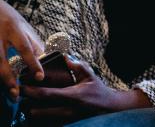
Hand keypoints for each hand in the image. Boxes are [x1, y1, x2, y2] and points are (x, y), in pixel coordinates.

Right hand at [0, 0, 43, 97]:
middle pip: (1, 59)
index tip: (40, 77)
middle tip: (16, 92)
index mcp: (14, 29)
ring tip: (8, 91)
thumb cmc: (8, 18)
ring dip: (1, 78)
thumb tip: (46, 57)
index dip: (33, 63)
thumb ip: (33, 42)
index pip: (25, 48)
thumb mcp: (23, 26)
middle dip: (9, 77)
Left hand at [20, 56, 150, 123]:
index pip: (48, 94)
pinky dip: (41, 121)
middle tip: (22, 99)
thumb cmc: (98, 90)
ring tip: (28, 106)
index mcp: (74, 96)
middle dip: (27, 106)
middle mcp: (70, 110)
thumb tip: (63, 57)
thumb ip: (76, 66)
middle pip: (39, 112)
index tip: (22, 87)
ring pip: (41, 121)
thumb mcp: (89, 75)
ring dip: (33, 114)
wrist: (111, 108)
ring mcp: (68, 120)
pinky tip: (39, 114)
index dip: (32, 91)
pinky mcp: (68, 125)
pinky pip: (49, 125)